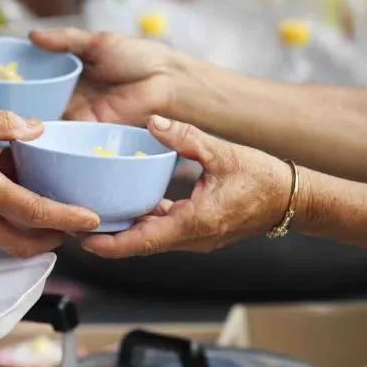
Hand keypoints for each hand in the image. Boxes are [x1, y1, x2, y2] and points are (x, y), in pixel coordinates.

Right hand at [0, 109, 99, 256]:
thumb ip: (2, 123)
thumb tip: (36, 128)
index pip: (33, 212)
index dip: (66, 218)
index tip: (91, 220)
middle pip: (24, 242)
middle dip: (54, 238)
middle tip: (73, 222)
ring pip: (5, 235)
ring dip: (27, 224)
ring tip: (36, 190)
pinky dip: (2, 210)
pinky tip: (0, 179)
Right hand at [30, 28, 182, 124]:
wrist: (165, 82)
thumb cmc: (137, 57)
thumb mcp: (97, 42)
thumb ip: (65, 40)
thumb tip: (32, 35)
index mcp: (73, 73)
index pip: (40, 79)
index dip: (19, 81)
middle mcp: (73, 96)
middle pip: (39, 103)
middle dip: (19, 106)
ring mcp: (80, 115)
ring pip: (48, 121)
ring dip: (30, 123)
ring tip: (3, 122)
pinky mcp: (89, 131)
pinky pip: (66, 136)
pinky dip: (49, 136)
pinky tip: (28, 135)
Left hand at [81, 116, 291, 256]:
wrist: (292, 199)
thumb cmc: (263, 178)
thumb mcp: (223, 152)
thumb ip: (186, 138)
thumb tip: (154, 123)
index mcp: (195, 223)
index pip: (144, 241)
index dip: (111, 244)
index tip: (83, 240)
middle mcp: (191, 237)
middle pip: (140, 243)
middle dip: (107, 237)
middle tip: (74, 222)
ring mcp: (195, 237)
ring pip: (150, 237)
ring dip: (124, 229)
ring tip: (93, 213)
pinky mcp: (198, 230)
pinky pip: (164, 229)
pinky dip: (144, 220)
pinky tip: (128, 203)